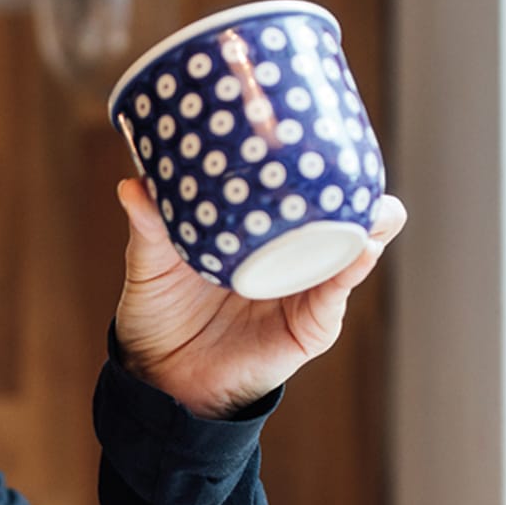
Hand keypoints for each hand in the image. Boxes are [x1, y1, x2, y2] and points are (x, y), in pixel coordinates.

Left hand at [113, 178, 406, 418]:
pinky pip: (336, 294)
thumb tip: (133, 184)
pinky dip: (351, 270)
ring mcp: (306, 289)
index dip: (322, 162)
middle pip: (344, 213)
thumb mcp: (152, 264)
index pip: (302, 189)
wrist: (158, 376)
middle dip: (360, 187)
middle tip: (354, 163)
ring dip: (370, 224)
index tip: (326, 129)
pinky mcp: (310, 326)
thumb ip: (149, 227)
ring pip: (355, 248)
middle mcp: (291, 254)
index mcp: (260, 230)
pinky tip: (359, 250)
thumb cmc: (159, 312)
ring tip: (372, 206)